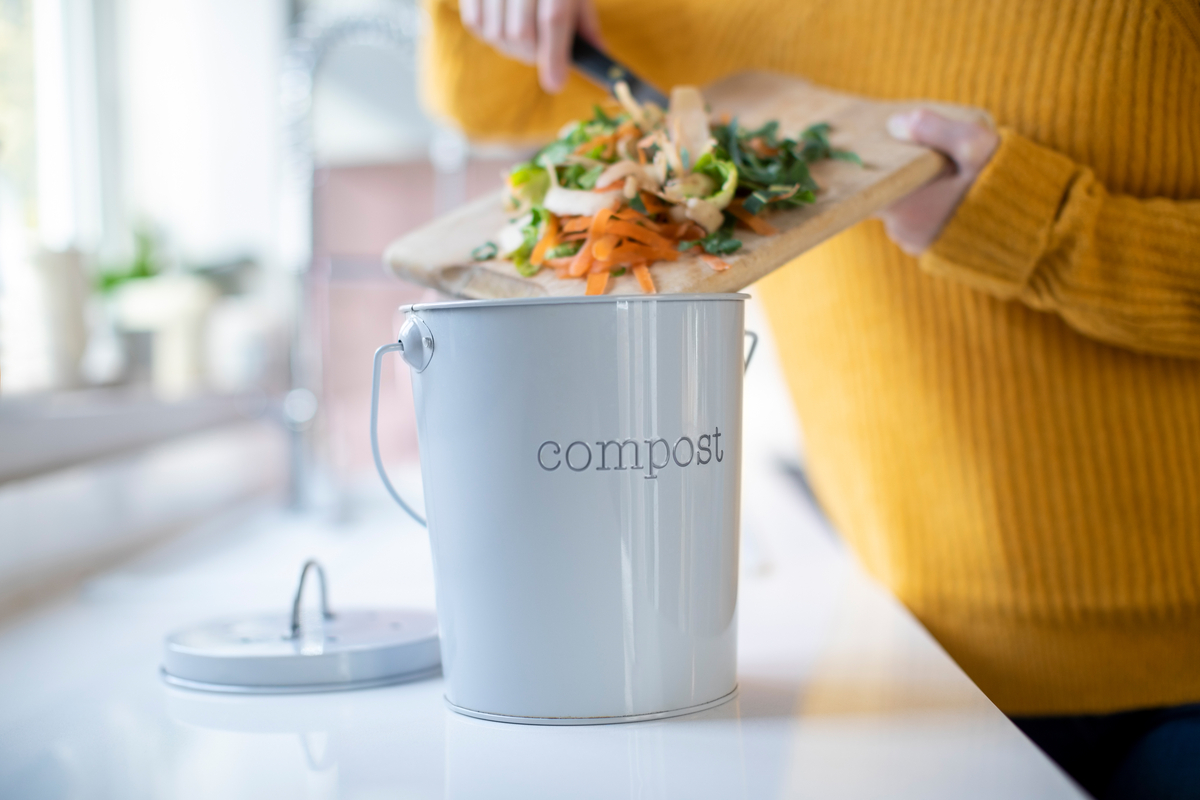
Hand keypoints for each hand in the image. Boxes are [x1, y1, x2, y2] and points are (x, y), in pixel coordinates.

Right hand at [460, 0, 603, 93]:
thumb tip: (596, 53)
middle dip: (534, 55)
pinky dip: (490, 35)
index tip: (556, 83)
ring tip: (523, 40)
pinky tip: (502, 27)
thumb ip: (584, 19)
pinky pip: (475, 24)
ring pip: (497, 34)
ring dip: (512, 48)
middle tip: (543, 58)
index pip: (553, 19)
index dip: (554, 56)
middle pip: (521, 33)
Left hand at [878, 109, 999, 255]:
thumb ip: (934, 129)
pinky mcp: (933, 254)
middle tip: (921, 156)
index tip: (881, 149)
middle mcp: (901, 230)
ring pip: (902, 211)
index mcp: (901, 204)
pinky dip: (928, 211)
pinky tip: (949, 195)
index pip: (866, 184)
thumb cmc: (1005, 187)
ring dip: (915, 193)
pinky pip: (919, 226)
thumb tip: (896, 124)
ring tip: (941, 174)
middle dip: (898, 176)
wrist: (1036, 235)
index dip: (872, 166)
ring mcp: (916, 245)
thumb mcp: (975, 146)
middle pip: (886, 194)